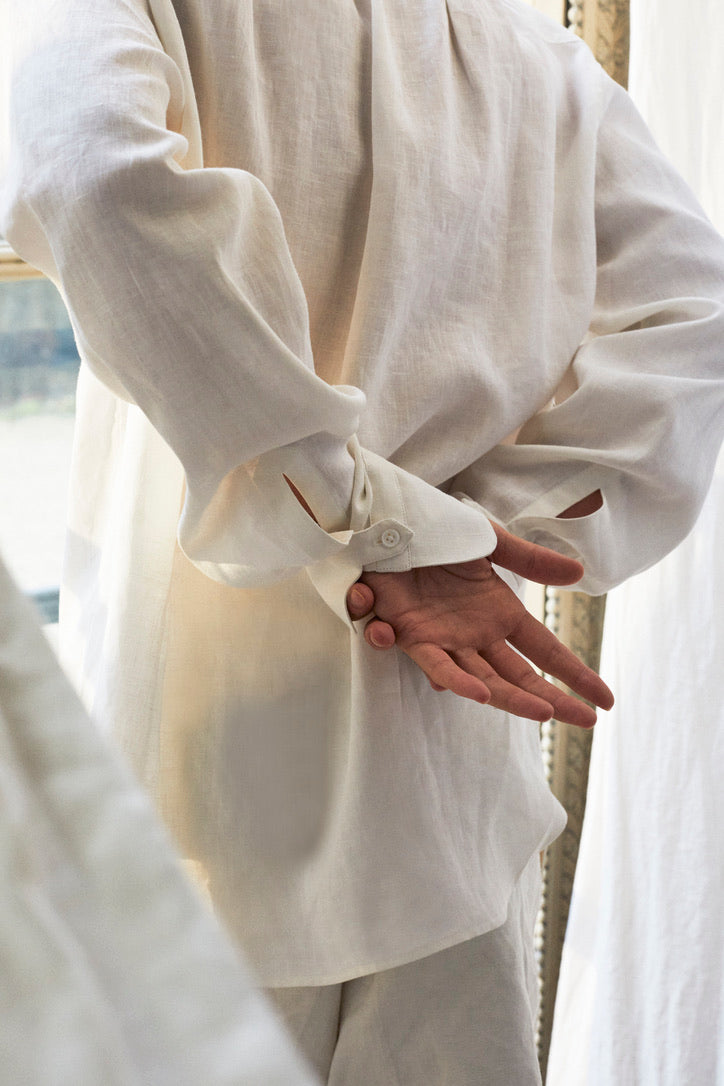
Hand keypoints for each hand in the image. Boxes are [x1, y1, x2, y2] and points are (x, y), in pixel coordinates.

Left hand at [346, 523, 613, 727]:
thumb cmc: (436, 531)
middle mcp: (475, 635)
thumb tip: (581, 574)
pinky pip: (434, 663)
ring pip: (481, 681)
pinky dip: (453, 679)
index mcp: (499, 613)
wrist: (388, 522)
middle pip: (519, 677)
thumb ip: (531, 561)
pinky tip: (475, 693)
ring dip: (509, 699)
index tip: (604, 701)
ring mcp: (444, 639)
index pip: (545, 652)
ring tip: (542, 713)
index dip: (574, 676)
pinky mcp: (412, 635)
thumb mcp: (491, 542)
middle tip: (585, 722)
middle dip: (552, 701)